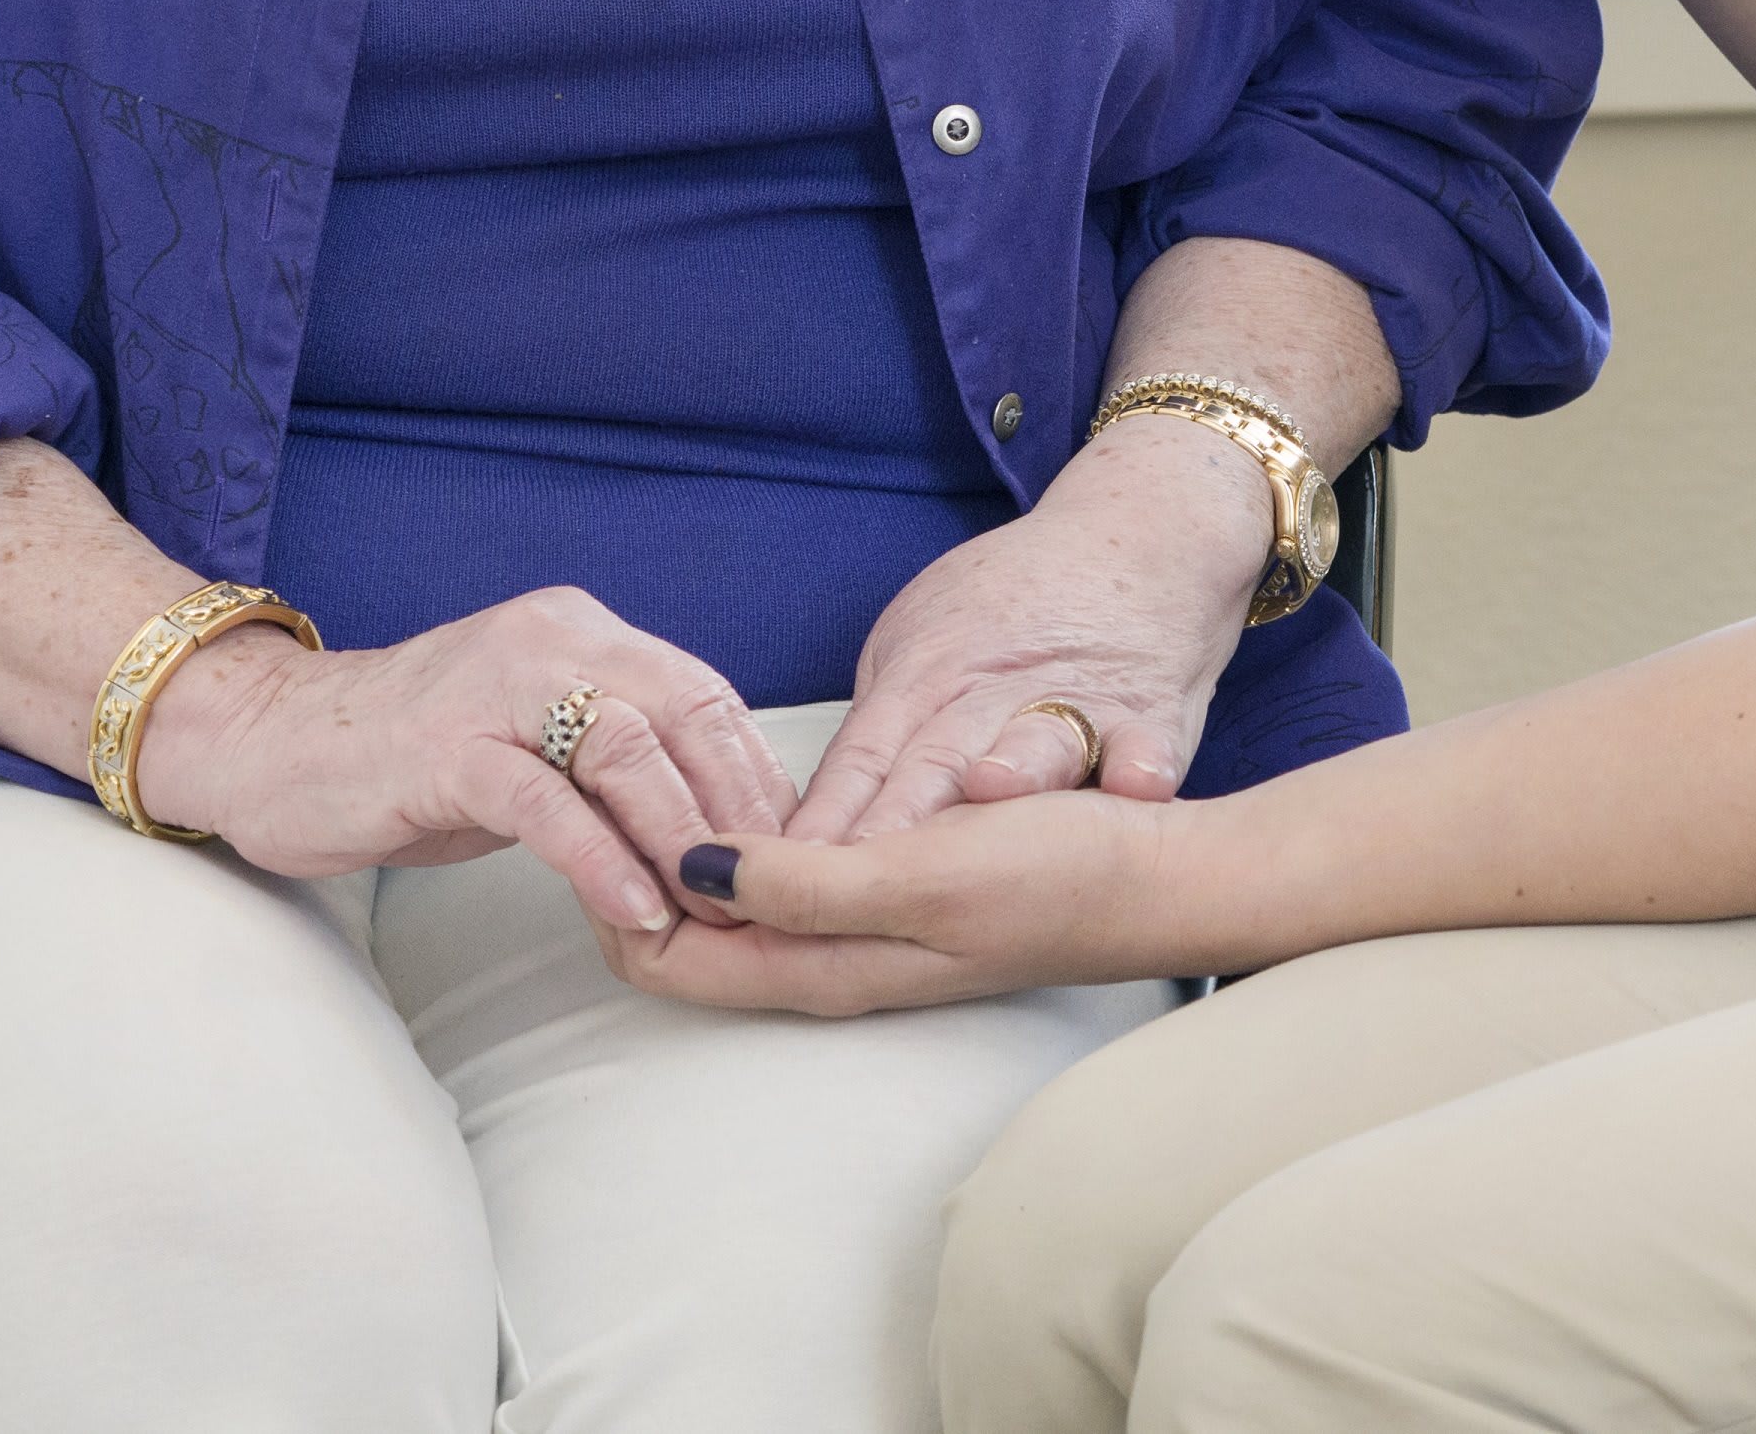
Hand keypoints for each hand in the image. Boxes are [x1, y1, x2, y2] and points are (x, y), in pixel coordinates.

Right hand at [132, 586, 798, 942]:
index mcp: (584, 632)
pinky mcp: (445, 749)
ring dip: (680, 839)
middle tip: (765, 897)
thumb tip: (715, 832)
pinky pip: (546, 802)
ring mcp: (496, 688)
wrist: (269, 744)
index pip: (707, 695)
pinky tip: (636, 913)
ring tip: (711, 912)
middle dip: (736, 812)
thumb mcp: (535, 746)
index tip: (792, 855)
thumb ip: (616, 767)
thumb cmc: (414, 759)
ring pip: (627, 751)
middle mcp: (551, 638)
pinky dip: (602, 861)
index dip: (758, 778)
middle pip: (686, 715)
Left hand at [615, 783, 1191, 1014]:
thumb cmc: (1051, 875)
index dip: (616, 897)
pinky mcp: (890, 900)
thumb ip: (805, 884)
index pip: (669, 961)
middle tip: (604, 789)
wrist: (1155, 879)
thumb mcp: (921, 873)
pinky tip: (738, 800)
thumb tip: (691, 872)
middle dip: (632, 880)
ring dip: (682, 863)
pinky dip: (738, 851)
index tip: (600, 815)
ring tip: (648, 786)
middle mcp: (829, 965)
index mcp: (823, 969)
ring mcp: (860, 937)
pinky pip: (781, 887)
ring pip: (731, 913)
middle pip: (687, 942)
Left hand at [790, 407, 1280, 840]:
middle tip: (845, 875)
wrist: (1140, 545)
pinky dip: (1140, 762)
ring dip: (1015, 767)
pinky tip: (1137, 784)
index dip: (819, 823)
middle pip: (934, 767)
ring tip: (991, 790)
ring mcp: (1072, 704)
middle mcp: (992, 696)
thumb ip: (875, 734)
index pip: (860, 763)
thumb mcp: (917, 644)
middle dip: (891, 825)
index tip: (773, 876)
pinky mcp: (1147, 714)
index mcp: (924, 683)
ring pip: (1037, 741)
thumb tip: (810, 831)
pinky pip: (1146, 742)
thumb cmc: (1014, 611)